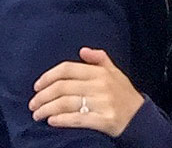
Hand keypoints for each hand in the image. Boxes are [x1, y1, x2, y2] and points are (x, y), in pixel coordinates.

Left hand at [29, 47, 144, 136]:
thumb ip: (99, 59)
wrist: (139, 117)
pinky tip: (52, 121)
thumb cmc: (123, 93)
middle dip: (43, 96)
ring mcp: (102, 103)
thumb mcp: (114, 72)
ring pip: (66, 103)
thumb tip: (82, 50)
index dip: (48, 76)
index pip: (68, 69)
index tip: (36, 86)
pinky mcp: (104, 120)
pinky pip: (77, 119)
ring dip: (47, 109)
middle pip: (63, 87)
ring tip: (37, 115)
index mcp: (100, 72)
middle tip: (32, 104)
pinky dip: (61, 120)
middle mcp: (100, 85)